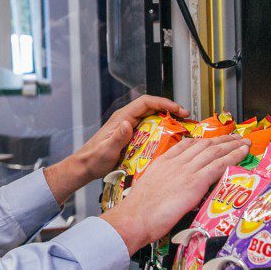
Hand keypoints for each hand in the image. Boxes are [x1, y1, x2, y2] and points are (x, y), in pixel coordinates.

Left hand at [43, 95, 187, 203]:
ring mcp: (128, 126)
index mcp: (122, 118)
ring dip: (167, 119)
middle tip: (185, 117)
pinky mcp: (130, 135)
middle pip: (152, 107)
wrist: (85, 167)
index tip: (177, 109)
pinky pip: (149, 128)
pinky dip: (161, 129)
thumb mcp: (106, 150)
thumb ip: (117, 137)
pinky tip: (169, 138)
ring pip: (151, 117)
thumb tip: (128, 123)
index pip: (146, 102)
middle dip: (170, 110)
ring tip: (181, 126)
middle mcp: (126, 119)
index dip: (163, 102)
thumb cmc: (93, 159)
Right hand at [100, 135, 249, 253]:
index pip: (186, 145)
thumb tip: (171, 190)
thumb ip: (162, 183)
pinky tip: (242, 153)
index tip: (213, 140)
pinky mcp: (195, 182)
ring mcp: (186, 171)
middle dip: (222, 140)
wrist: (135, 217)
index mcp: (163, 162)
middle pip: (204, 145)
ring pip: (214, 152)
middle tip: (235, 137)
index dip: (203, 141)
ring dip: (232, 145)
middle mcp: (176, 162)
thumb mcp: (148, 187)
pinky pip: (219, 165)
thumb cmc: (138, 211)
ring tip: (244, 142)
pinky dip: (233, 156)